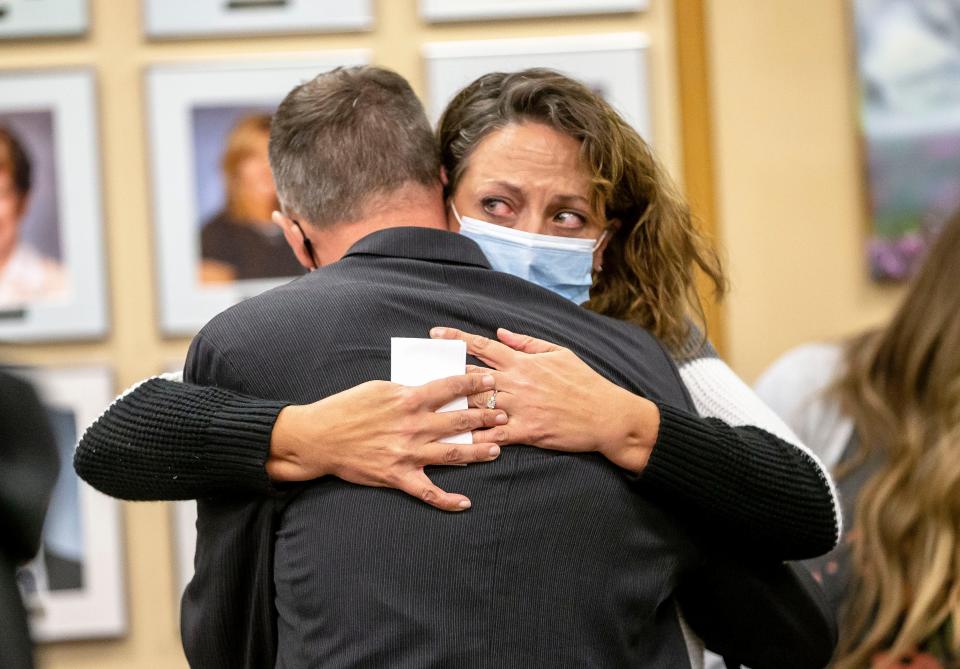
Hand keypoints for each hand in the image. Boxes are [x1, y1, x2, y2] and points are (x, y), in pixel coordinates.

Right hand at [267, 373, 506, 511]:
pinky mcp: (397, 476)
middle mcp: (412, 426)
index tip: (490, 381)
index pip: (450, 388)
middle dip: (485, 416)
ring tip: (497, 448)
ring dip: (478, 451)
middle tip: (504, 415)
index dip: (474, 384)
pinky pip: (427, 491)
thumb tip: (432, 390)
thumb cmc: (346, 408)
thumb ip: (408, 389)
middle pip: (459, 420)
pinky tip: (465, 503)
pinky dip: (447, 499)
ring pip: (453, 454)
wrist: (319, 437)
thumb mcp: (378, 388)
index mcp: (408, 399)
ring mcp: (407, 453)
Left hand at [430, 327, 659, 472]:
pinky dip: (476, 438)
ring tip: (429, 410)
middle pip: (471, 377)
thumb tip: (501, 332)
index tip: (435, 334)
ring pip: (478, 406)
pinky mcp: (527, 431)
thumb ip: (527, 342)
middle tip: (422, 378)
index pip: (483, 346)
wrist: (607, 415)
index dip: (456, 339)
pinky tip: (457, 440)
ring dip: (454, 407)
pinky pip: (495, 435)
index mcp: (523, 362)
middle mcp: (517, 383)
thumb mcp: (559, 352)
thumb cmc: (584, 382)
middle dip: (445, 376)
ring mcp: (520, 408)